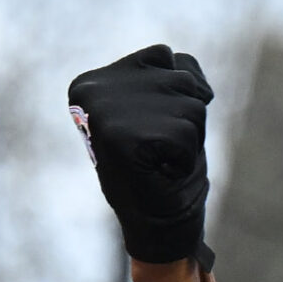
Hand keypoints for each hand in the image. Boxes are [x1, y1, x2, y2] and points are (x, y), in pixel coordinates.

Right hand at [67, 44, 215, 267]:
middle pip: (182, 77)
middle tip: (161, 147)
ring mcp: (109, 114)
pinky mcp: (130, 140)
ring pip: (191, 103)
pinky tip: (162, 172)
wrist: (153, 225)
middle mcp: (94, 91)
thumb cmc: (159, 165)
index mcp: (90, 82)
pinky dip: (187, 157)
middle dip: (187, 114)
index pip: (166, 56)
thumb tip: (185, 68)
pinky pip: (189, 134)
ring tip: (162, 158)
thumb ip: (163, 76)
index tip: (151, 127)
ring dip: (190, 134)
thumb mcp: (156, 107)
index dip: (177, 95)